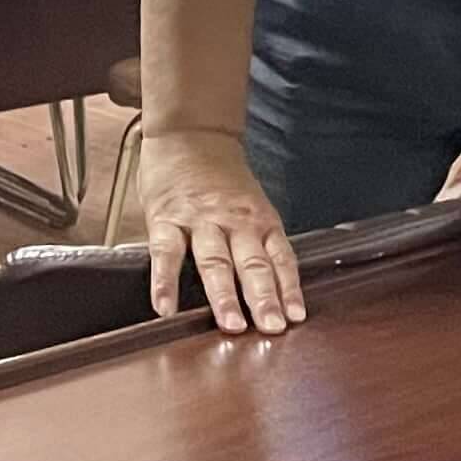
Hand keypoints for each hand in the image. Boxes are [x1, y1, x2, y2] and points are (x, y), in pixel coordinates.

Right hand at [141, 126, 304, 334]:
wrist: (191, 133)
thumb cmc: (223, 177)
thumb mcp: (252, 205)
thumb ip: (259, 241)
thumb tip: (274, 285)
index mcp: (260, 221)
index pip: (281, 259)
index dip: (289, 289)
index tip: (295, 317)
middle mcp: (235, 222)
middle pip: (253, 264)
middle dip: (264, 299)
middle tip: (272, 327)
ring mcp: (201, 220)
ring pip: (216, 261)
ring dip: (225, 295)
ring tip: (232, 325)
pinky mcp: (166, 218)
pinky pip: (166, 252)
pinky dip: (165, 281)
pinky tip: (165, 307)